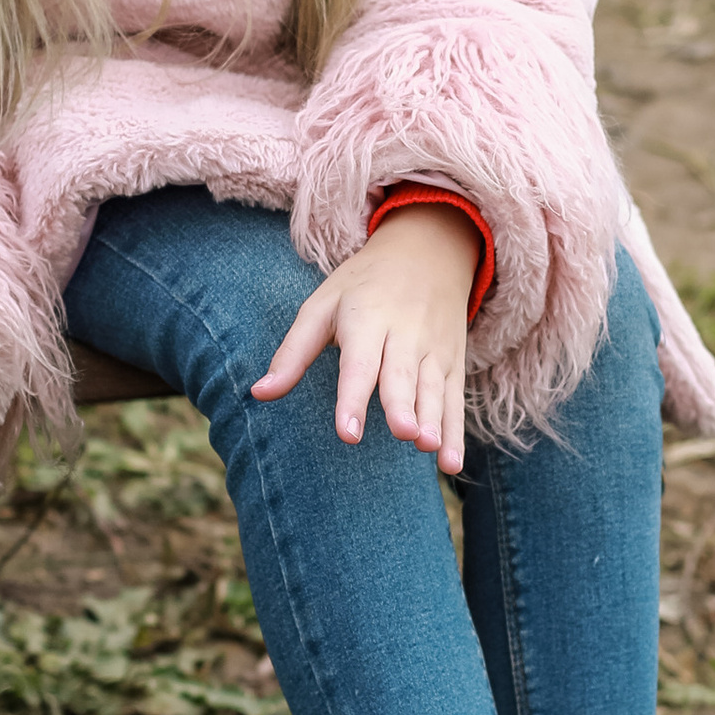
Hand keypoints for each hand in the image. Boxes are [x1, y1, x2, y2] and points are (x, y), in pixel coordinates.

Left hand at [250, 206, 481, 474]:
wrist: (427, 251)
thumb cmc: (363, 285)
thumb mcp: (322, 305)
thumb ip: (293, 352)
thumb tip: (259, 393)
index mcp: (366, 318)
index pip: (359, 363)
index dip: (353, 398)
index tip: (348, 435)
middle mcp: (404, 334)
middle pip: (402, 375)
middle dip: (403, 405)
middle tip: (403, 434)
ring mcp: (432, 349)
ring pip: (433, 388)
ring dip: (434, 420)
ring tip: (428, 446)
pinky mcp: (452, 363)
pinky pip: (455, 400)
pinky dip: (456, 433)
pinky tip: (450, 463)